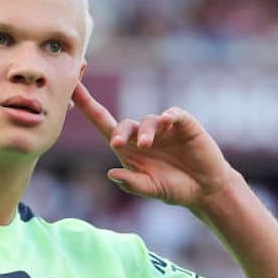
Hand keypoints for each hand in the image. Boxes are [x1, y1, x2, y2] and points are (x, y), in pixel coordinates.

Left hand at [72, 81, 233, 208]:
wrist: (205, 189)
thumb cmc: (174, 189)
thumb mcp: (151, 189)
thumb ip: (132, 183)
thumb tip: (110, 174)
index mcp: (128, 149)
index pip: (103, 122)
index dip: (87, 104)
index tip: (72, 88)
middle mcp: (142, 134)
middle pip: (123, 124)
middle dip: (119, 132)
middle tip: (117, 144)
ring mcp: (163, 128)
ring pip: (148, 121)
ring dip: (145, 132)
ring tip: (145, 144)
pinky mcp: (183, 124)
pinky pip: (173, 114)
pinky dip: (169, 115)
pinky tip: (168, 122)